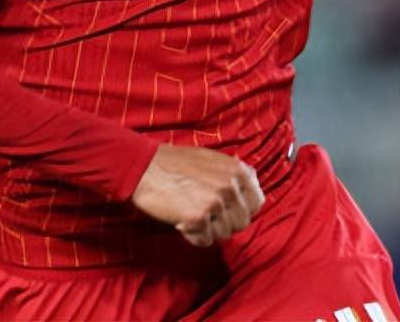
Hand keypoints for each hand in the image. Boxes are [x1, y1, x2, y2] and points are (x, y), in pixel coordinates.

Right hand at [130, 144, 264, 246]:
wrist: (142, 166)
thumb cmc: (174, 162)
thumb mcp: (211, 158)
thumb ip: (232, 173)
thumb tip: (251, 189)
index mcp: (237, 170)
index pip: (257, 203)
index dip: (241, 209)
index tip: (226, 209)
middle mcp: (230, 186)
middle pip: (241, 222)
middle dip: (224, 222)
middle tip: (204, 212)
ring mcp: (215, 203)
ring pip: (224, 234)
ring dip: (208, 229)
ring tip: (190, 213)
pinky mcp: (198, 219)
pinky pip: (205, 241)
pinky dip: (193, 236)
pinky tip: (181, 221)